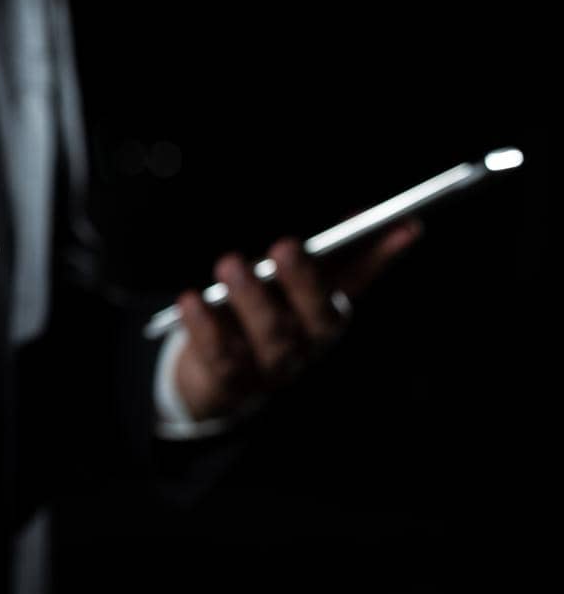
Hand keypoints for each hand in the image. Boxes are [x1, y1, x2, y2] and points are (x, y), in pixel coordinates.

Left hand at [172, 219, 422, 422]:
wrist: (215, 380)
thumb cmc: (258, 316)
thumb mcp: (288, 285)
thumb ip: (322, 253)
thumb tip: (360, 213)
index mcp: (326, 312)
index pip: (360, 280)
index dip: (380, 257)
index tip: (403, 224)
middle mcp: (307, 342)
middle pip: (316, 315)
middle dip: (304, 280)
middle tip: (284, 247)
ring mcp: (272, 366)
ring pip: (269, 335)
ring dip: (251, 299)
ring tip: (230, 264)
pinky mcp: (232, 380)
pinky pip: (221, 356)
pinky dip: (205, 327)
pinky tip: (191, 301)